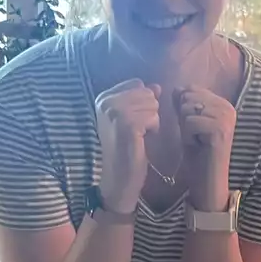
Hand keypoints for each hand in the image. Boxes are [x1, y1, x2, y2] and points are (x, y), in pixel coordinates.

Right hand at [95, 78, 160, 214]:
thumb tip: (156, 86)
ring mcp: (115, 111)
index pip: (138, 84)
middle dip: (148, 112)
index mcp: (103, 98)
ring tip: (137, 136)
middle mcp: (106, 101)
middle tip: (135, 131)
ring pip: (152, 104)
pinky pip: (154, 117)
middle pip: (146, 92)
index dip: (143, 103)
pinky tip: (140, 140)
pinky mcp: (127, 123)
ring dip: (151, 121)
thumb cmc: (126, 149)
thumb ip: (141, 99)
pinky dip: (153, 129)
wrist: (119, 177)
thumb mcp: (132, 119)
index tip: (131, 122)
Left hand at [175, 87, 236, 211]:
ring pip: (187, 109)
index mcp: (222, 103)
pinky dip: (188, 136)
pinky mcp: (220, 130)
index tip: (194, 130)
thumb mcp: (188, 125)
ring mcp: (226, 118)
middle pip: (188, 98)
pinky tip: (198, 146)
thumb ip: (183, 105)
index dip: (183, 110)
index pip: (190, 90)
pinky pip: (190, 122)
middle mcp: (227, 107)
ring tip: (197, 142)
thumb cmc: (198, 155)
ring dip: (185, 129)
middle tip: (196, 137)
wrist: (207, 181)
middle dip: (184, 119)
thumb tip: (176, 88)